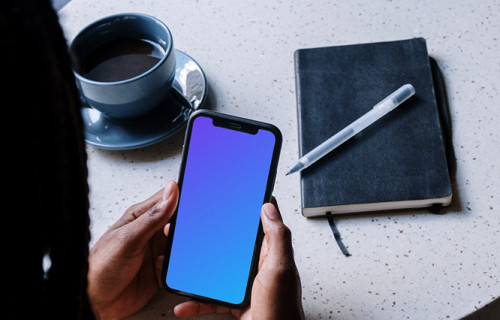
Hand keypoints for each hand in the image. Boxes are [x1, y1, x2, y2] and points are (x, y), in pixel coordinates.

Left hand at [87, 181, 178, 319]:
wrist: (94, 303)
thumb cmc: (100, 268)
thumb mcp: (128, 238)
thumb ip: (153, 216)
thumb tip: (171, 191)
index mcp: (139, 217)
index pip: (167, 200)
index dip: (182, 201)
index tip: (193, 207)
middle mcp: (149, 233)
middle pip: (177, 224)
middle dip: (183, 230)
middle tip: (180, 237)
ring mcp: (154, 252)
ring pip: (179, 245)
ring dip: (180, 250)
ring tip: (168, 255)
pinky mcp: (159, 271)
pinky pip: (177, 266)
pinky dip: (175, 268)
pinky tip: (161, 269)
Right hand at [173, 199, 304, 319]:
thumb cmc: (281, 311)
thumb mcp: (279, 269)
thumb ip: (277, 237)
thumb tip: (269, 207)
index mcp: (270, 253)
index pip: (258, 224)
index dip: (245, 210)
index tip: (228, 199)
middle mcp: (258, 266)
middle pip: (232, 246)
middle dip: (213, 239)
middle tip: (195, 231)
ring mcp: (245, 285)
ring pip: (218, 271)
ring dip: (200, 271)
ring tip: (183, 265)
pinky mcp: (234, 302)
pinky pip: (211, 298)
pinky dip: (196, 301)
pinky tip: (184, 303)